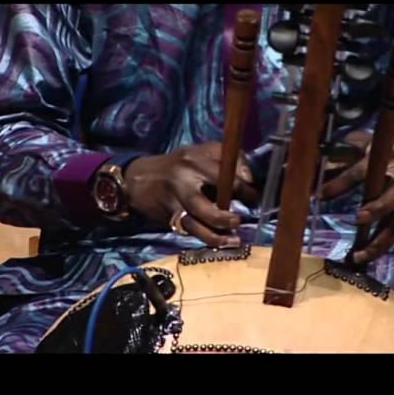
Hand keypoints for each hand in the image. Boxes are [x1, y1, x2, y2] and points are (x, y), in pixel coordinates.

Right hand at [124, 142, 256, 247]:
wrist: (139, 178)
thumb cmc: (179, 164)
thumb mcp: (202, 152)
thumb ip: (228, 159)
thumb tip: (250, 179)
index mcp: (195, 160)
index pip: (225, 174)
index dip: (244, 189)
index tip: (254, 198)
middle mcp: (183, 181)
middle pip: (204, 203)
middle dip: (224, 217)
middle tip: (239, 221)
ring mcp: (174, 201)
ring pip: (195, 223)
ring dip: (216, 234)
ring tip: (234, 239)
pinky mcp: (169, 217)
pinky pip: (190, 231)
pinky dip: (206, 238)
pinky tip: (221, 242)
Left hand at [321, 132, 393, 264]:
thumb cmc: (390, 151)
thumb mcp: (370, 143)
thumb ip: (344, 153)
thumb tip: (316, 164)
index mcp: (389, 157)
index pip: (363, 170)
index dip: (342, 182)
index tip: (320, 194)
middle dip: (378, 207)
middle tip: (359, 218)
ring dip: (379, 240)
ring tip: (358, 255)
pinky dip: (382, 247)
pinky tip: (364, 257)